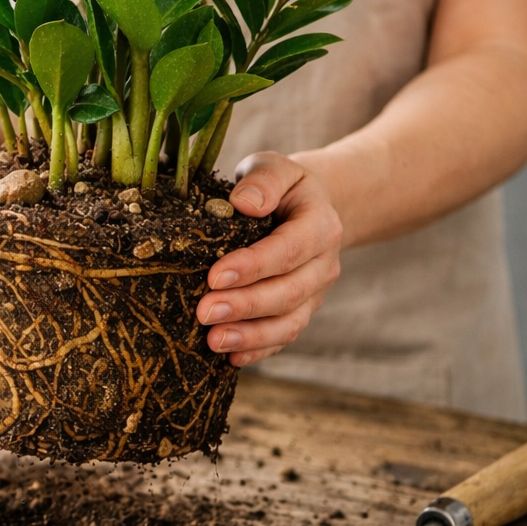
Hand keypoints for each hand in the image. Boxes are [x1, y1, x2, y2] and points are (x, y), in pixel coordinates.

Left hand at [196, 152, 343, 366]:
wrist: (304, 207)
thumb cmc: (279, 186)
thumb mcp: (274, 167)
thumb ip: (263, 179)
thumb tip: (244, 202)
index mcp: (320, 226)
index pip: (287, 250)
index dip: (253, 266)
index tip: (214, 276)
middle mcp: (323, 265)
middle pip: (288, 292)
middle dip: (245, 306)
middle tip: (203, 312)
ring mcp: (313, 293)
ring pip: (288, 322)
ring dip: (250, 336)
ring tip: (212, 342)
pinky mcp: (299, 312)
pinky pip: (283, 337)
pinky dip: (258, 350)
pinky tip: (229, 358)